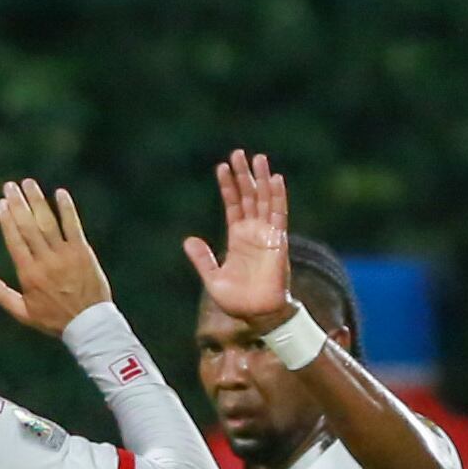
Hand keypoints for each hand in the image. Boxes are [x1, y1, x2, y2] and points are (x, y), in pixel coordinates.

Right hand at [0, 179, 112, 336]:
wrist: (89, 325)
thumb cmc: (54, 320)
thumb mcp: (23, 313)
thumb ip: (0, 294)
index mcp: (29, 274)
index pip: (15, 240)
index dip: (7, 219)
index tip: (1, 202)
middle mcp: (45, 261)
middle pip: (29, 227)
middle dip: (18, 204)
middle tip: (10, 185)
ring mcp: (65, 256)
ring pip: (48, 223)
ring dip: (38, 201)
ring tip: (29, 183)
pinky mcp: (83, 253)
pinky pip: (73, 226)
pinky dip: (67, 209)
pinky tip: (60, 193)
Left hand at [181, 149, 292, 328]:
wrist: (258, 316)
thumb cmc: (238, 302)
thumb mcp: (212, 279)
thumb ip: (202, 259)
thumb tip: (189, 240)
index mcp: (237, 239)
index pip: (233, 205)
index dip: (227, 186)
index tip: (221, 167)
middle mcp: (253, 232)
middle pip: (249, 196)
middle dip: (244, 175)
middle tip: (238, 152)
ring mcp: (266, 235)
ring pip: (264, 200)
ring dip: (262, 179)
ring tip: (258, 158)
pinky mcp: (277, 241)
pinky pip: (279, 215)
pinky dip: (278, 196)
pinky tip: (276, 179)